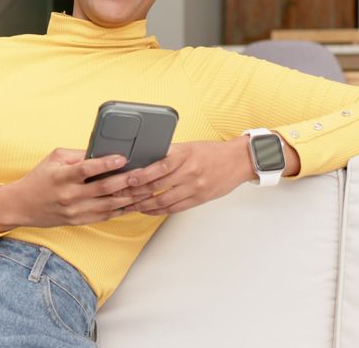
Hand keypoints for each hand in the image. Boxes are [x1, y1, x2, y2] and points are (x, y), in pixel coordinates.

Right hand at [0, 148, 140, 232]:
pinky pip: (105, 216)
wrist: (22, 206)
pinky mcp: (79, 221)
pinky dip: (122, 209)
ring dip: (130, 196)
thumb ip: (77, 155)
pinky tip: (135, 202)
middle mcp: (69, 196)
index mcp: (62, 177)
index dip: (105, 163)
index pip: (86, 169)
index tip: (122, 157)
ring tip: (147, 188)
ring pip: (109, 205)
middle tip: (145, 173)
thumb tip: (103, 151)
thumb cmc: (39, 178)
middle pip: (104, 189)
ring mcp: (75, 211)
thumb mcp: (54, 159)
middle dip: (127, 180)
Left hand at [118, 138, 255, 215]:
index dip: (140, 175)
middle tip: (120, 195)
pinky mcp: (199, 199)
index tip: (125, 179)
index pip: (158, 167)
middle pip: (157, 186)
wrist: (238, 161)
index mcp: (185, 155)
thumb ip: (169, 154)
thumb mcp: (188, 146)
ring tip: (129, 205)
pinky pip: (174, 208)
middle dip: (136, 192)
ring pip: (163, 200)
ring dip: (144, 205)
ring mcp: (195, 187)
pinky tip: (147, 210)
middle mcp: (189, 172)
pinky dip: (158, 211)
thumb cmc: (211, 152)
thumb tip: (143, 160)